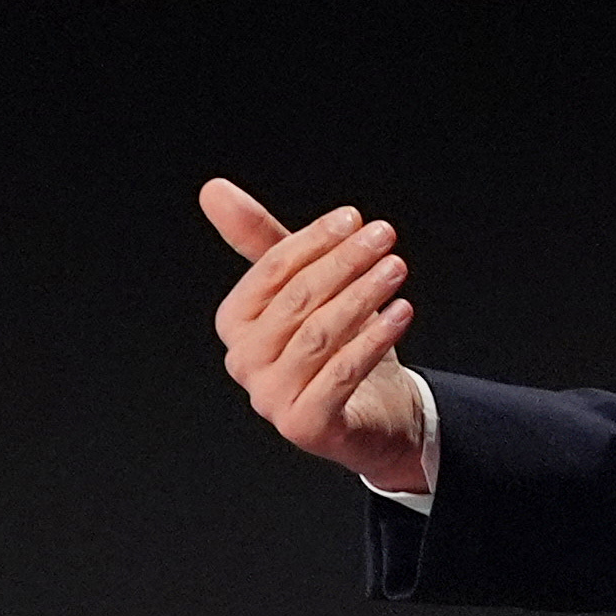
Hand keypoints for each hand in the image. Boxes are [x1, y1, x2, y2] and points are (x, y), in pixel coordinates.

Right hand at [203, 179, 428, 490]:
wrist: (372, 412)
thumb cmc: (337, 343)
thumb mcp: (303, 287)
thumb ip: (264, 242)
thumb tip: (213, 190)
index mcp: (235, 323)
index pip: (270, 272)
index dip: (312, 241)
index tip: (353, 219)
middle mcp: (244, 362)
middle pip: (296, 300)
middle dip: (343, 263)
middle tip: (383, 236)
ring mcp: (270, 397)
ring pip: (319, 335)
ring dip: (363, 295)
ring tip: (395, 268)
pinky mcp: (304, 425)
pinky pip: (341, 374)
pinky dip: (374, 339)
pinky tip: (401, 311)